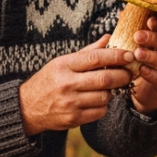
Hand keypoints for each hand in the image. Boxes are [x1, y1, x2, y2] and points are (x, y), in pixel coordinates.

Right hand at [19, 36, 133, 134]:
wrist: (27, 107)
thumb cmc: (49, 80)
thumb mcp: (63, 62)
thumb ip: (88, 52)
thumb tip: (108, 38)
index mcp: (64, 65)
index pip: (96, 58)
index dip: (116, 55)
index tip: (129, 55)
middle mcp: (67, 84)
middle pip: (104, 79)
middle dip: (122, 75)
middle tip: (129, 72)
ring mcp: (70, 103)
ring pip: (104, 97)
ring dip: (113, 91)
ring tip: (110, 87)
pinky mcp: (73, 119)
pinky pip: (99, 112)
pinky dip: (104, 105)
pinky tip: (99, 100)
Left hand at [130, 15, 156, 114]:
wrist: (145, 90)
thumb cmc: (140, 63)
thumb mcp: (135, 46)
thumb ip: (131, 31)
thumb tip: (121, 13)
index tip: (148, 21)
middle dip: (154, 38)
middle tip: (137, 36)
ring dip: (153, 57)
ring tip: (138, 54)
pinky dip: (153, 75)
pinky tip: (142, 70)